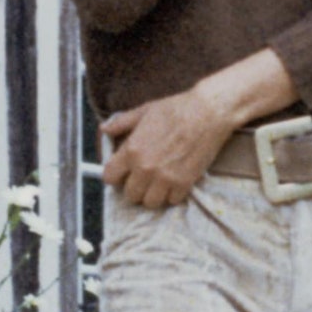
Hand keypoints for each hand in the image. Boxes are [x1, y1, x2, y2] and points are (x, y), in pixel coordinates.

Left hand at [100, 84, 234, 207]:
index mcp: (131, 150)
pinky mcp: (184, 183)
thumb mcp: (144, 111)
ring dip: (153, 194)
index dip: (114, 175)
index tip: (122, 173)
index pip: (109, 177)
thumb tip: (104, 129)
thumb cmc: (175, 109)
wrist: (207, 113)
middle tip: (142, 178)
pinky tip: (174, 181)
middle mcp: (145, 168)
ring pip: (150, 202)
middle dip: (134, 187)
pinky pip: (172, 201)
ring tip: (158, 183)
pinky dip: (172, 194)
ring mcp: (165, 178)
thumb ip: (121, 123)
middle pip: (130, 195)